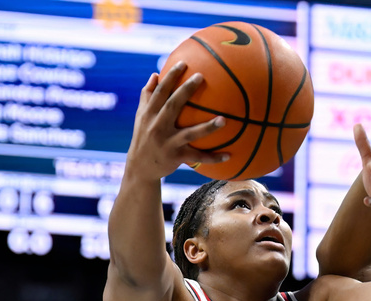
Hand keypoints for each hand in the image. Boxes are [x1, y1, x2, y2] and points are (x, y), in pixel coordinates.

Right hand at [125, 62, 228, 180]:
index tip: (183, 63)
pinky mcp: (176, 157)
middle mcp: (157, 126)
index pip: (160, 92)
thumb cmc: (143, 137)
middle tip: (201, 77)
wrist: (140, 167)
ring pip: (190, 133)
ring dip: (207, 127)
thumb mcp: (141, 116)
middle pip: (173, 106)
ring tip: (224, 119)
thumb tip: (155, 75)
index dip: (170, 77)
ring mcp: (168, 142)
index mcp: (149, 114)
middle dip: (186, 91)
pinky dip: (213, 157)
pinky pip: (198, 157)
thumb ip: (147, 96)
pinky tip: (229, 155)